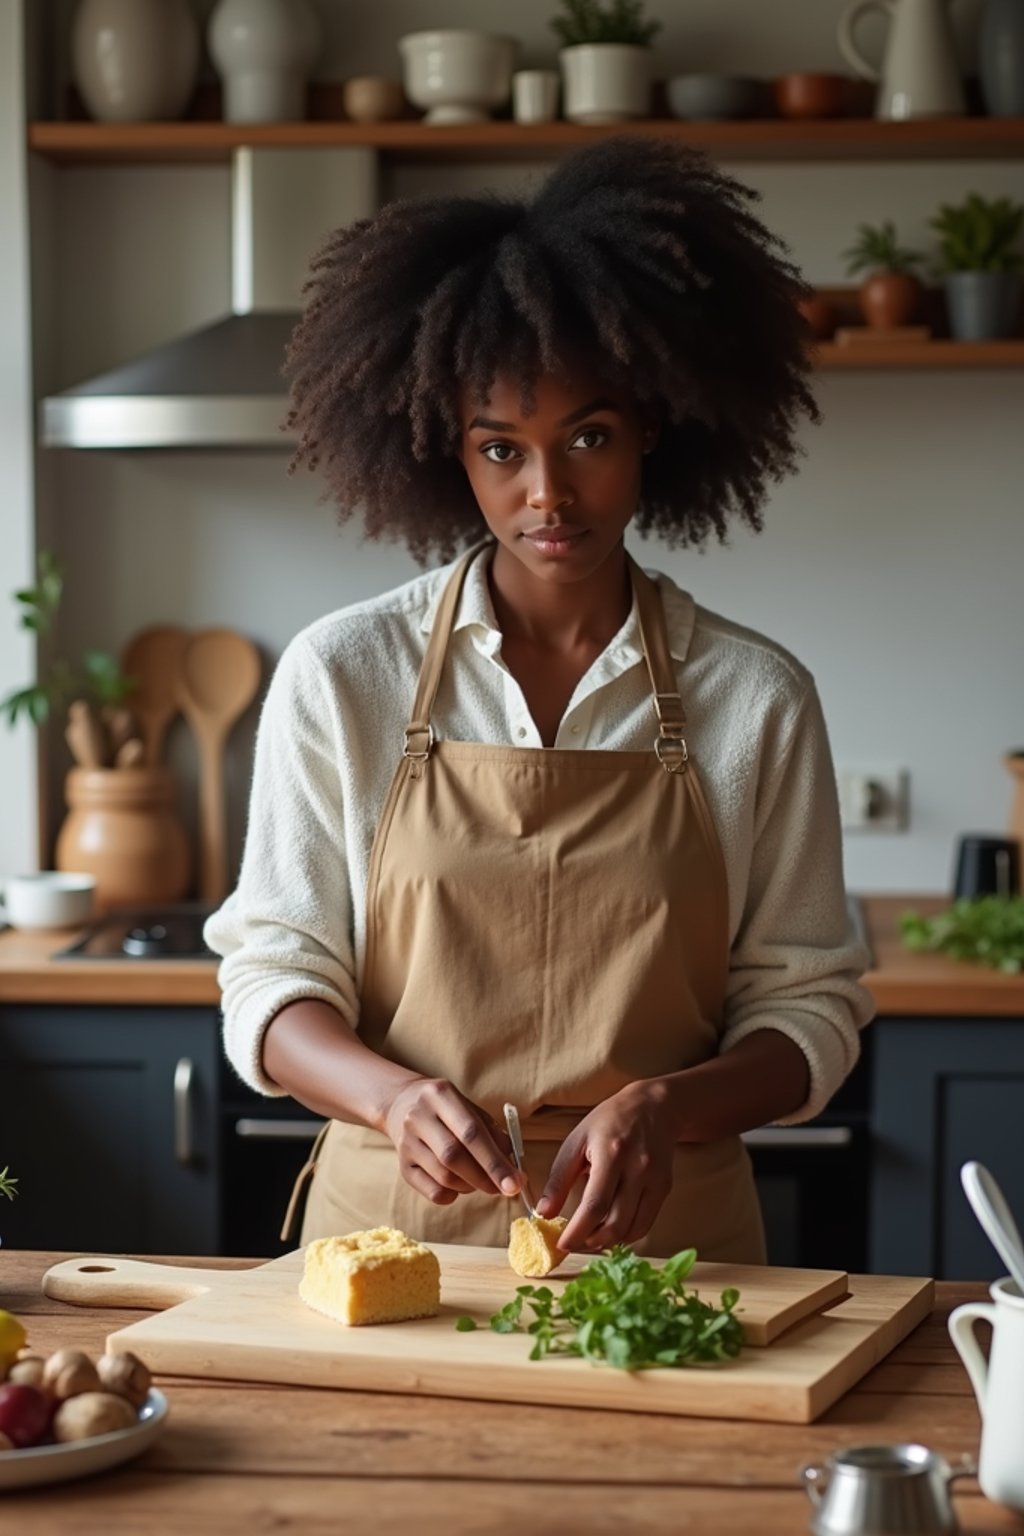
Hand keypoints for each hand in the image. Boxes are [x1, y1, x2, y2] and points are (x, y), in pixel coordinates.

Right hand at [383, 1077, 522, 1206]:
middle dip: (485, 1178)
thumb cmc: (447, 1109)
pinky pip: (432, 1191)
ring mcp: (406, 1142)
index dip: (495, 1161)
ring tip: (481, 1181)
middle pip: (453, 1156)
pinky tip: (460, 1185)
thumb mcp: (470, 1108)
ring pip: (443, 1176)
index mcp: (440, 1094)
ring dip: (471, 1186)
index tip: (515, 1183)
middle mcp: (418, 1116)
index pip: (471, 1132)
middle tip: (505, 1188)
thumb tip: (513, 1167)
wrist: (401, 1103)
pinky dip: (453, 1195)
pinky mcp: (402, 1165)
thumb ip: (493, 1133)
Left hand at [537, 1082, 677, 1250]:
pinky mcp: (665, 1188)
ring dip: (609, 1242)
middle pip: (616, 1224)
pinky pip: (645, 1224)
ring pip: (632, 1229)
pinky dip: (626, 1235)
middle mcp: (638, 1169)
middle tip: (574, 1244)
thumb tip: (544, 1213)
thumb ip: (559, 1178)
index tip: (562, 1245)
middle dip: (591, 1242)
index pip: (595, 1205)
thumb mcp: (577, 1140)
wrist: (654, 1107)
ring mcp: (655, 1180)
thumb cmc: (610, 1121)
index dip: (578, 1231)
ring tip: (590, 1238)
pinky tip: (610, 1230)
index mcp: (611, 1153)